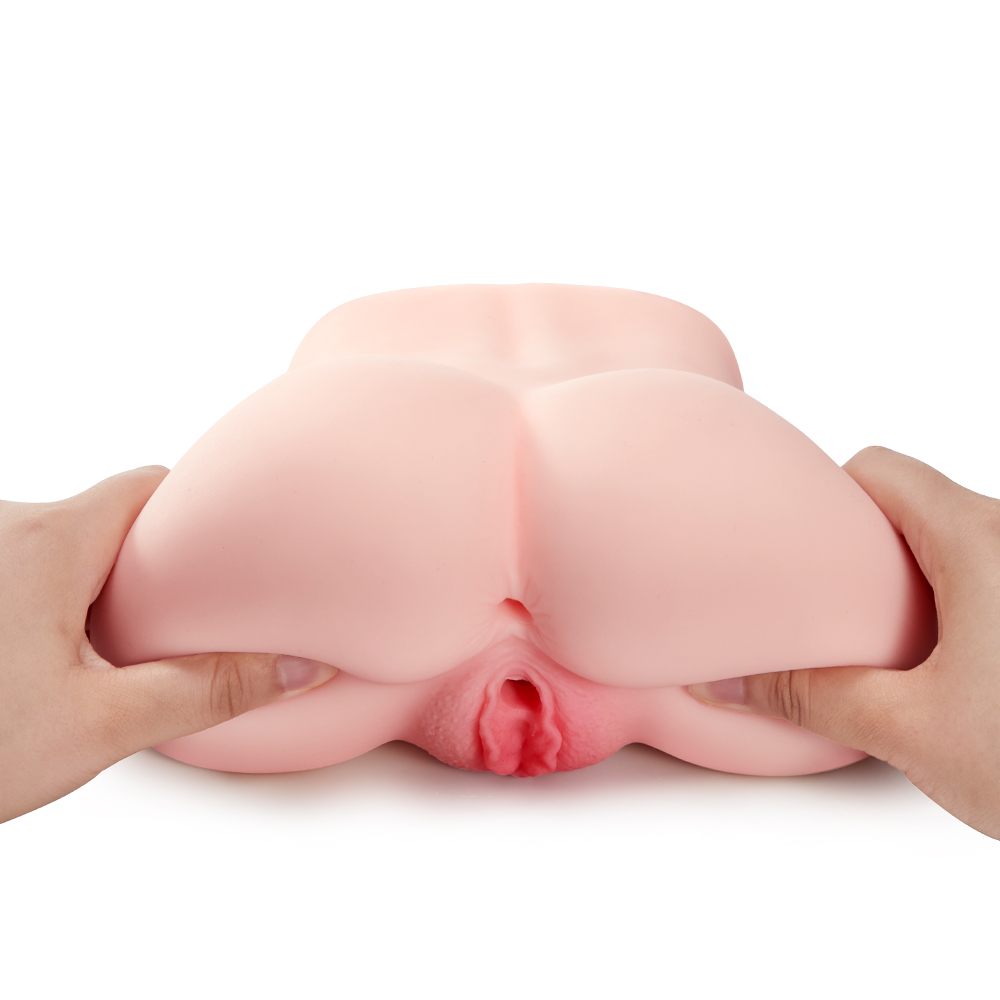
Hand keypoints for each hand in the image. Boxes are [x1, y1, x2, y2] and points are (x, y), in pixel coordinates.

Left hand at [0, 466, 336, 822]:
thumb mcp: (99, 725)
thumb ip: (208, 690)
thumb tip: (298, 667)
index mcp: (50, 540)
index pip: (152, 485)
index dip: (200, 513)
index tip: (229, 552)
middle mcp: (5, 528)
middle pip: (109, 516)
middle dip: (151, 562)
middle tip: (180, 618)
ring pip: (61, 545)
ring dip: (96, 586)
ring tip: (117, 648)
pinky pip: (22, 568)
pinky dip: (51, 601)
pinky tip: (48, 659)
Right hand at [690, 446, 999, 838]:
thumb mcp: (912, 731)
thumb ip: (811, 698)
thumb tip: (735, 683)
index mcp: (981, 541)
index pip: (879, 468)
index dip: (828, 498)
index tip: (802, 545)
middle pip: (919, 505)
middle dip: (869, 551)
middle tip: (838, 610)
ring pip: (963, 543)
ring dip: (921, 583)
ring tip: (897, 647)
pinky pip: (994, 576)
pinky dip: (964, 605)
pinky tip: (958, 667)